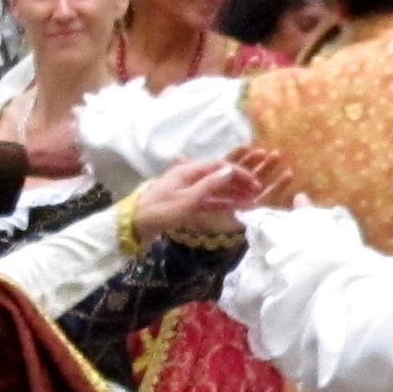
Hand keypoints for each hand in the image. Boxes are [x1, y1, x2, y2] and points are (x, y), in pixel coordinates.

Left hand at [132, 149, 289, 241]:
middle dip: (239, 182)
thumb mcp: (187, 199)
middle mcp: (189, 177)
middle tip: (257, 191)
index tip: (254, 183)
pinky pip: (209, 201)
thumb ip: (210, 185)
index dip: (238, 172)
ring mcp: (188, 191)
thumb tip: (230, 170)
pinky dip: (222, 203)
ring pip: (216, 189)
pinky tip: (235, 208)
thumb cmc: (160, 210)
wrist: (135, 225)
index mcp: (189, 171)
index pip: (219, 166)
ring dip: (233, 193)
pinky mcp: (186, 204)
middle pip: (219, 176)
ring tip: (251, 199)